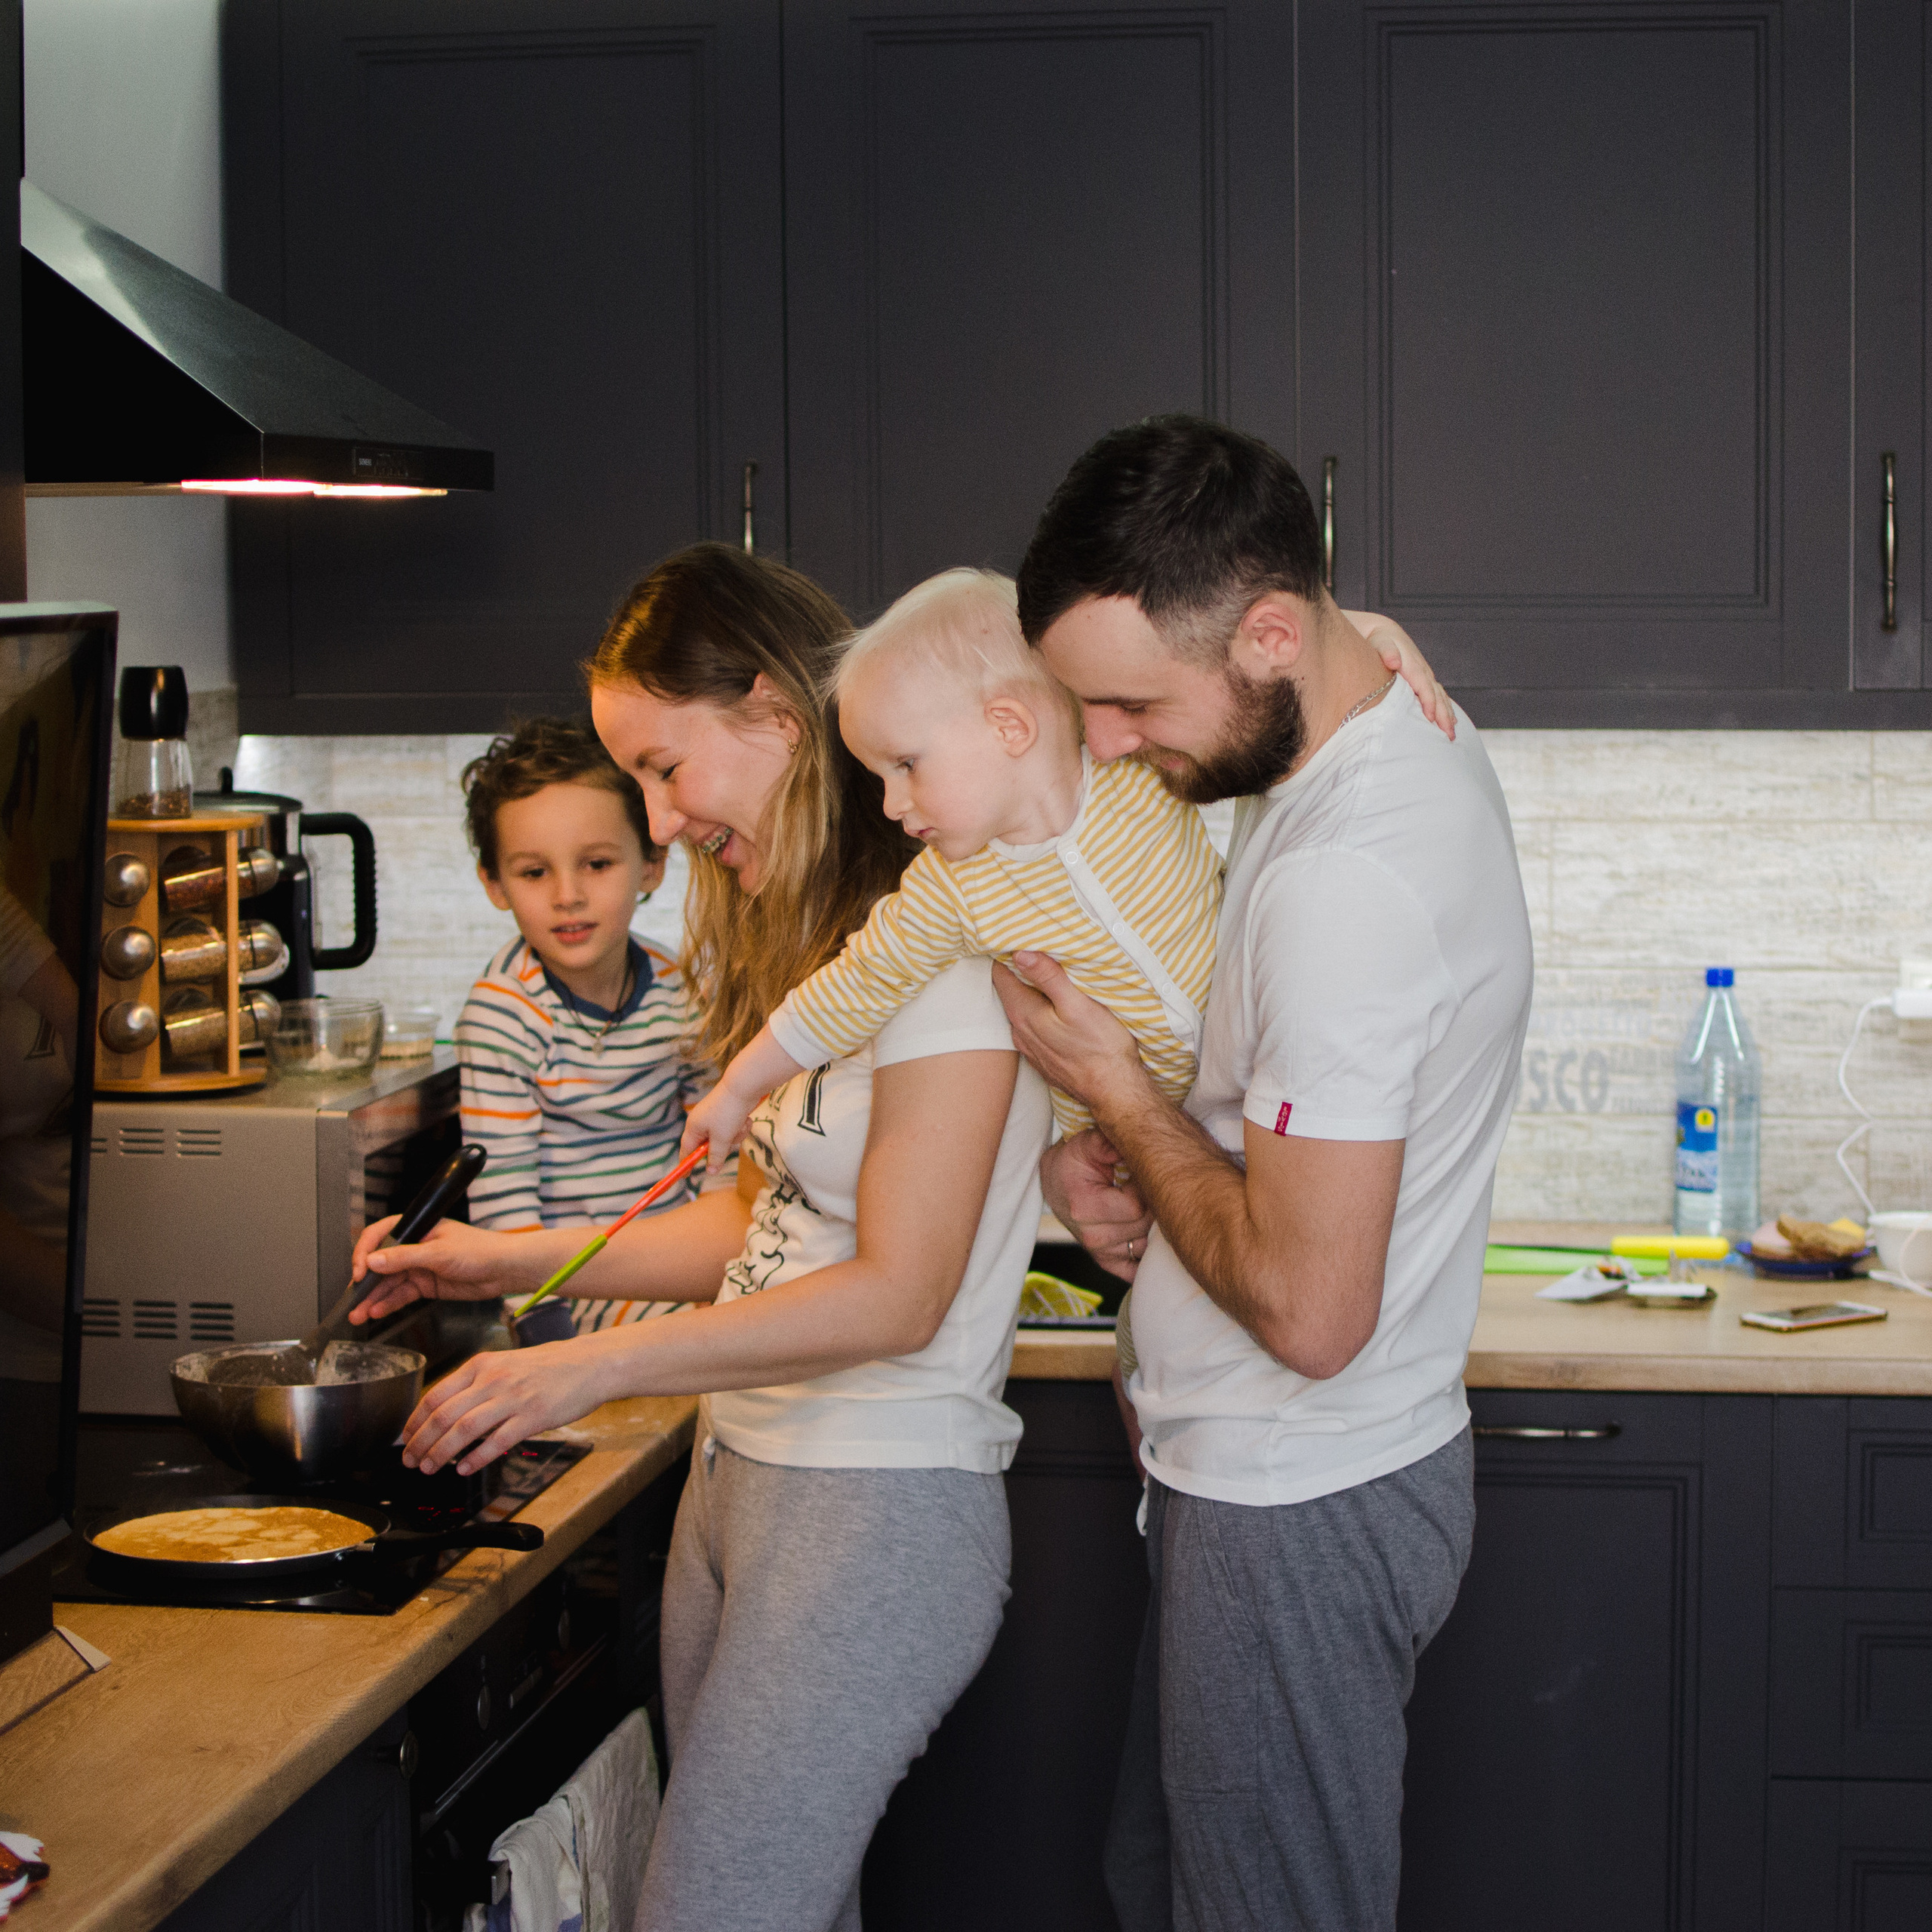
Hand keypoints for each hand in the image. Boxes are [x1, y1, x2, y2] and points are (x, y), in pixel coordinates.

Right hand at [347, 1216, 534, 1324]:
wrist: (504, 1270)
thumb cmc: (480, 1250)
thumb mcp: (439, 1253)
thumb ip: (404, 1258)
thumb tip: (373, 1261)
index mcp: (417, 1228)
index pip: (380, 1235)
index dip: (365, 1253)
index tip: (359, 1272)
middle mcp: (415, 1246)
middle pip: (381, 1264)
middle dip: (365, 1283)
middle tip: (352, 1300)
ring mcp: (420, 1266)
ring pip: (389, 1283)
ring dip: (373, 1298)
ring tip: (358, 1315)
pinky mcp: (426, 1285)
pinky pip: (402, 1294)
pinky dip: (389, 1303)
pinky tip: (376, 1312)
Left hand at [399, 1341, 607, 1474]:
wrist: (589, 1364)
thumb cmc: (549, 1366)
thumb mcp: (506, 1363)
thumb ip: (477, 1384)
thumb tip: (447, 1412)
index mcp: (482, 1365)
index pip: (435, 1395)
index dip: (414, 1421)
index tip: (405, 1438)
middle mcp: (493, 1379)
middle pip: (443, 1415)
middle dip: (420, 1442)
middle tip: (410, 1460)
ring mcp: (513, 1398)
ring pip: (464, 1429)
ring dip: (441, 1453)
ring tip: (430, 1468)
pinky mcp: (532, 1416)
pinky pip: (497, 1441)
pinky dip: (476, 1458)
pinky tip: (465, 1469)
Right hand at [680, 1080, 751, 1174]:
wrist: (744, 1086)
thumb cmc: (728, 1113)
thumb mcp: (722, 1139)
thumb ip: (716, 1157)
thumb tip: (710, 1172)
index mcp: (693, 1128)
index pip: (686, 1151)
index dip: (686, 1164)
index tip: (686, 1177)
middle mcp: (701, 1123)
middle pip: (709, 1147)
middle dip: (724, 1146)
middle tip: (730, 1139)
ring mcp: (715, 1118)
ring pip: (725, 1140)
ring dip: (735, 1136)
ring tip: (741, 1126)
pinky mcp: (727, 1114)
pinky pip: (733, 1130)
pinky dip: (740, 1128)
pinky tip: (745, 1119)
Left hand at [992, 953, 1149, 1120]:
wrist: (1114, 1091)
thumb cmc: (1101, 1047)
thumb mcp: (1078, 1004)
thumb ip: (1049, 977)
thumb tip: (1020, 953)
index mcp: (1024, 1014)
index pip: (1001, 974)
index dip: (1006, 953)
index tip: (1017, 937)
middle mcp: (1019, 1032)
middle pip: (1009, 992)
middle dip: (1018, 971)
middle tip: (1033, 949)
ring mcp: (1029, 1048)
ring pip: (1020, 1011)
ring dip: (1029, 994)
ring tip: (1045, 977)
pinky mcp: (1042, 1059)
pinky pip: (1031, 1028)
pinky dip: (1037, 1014)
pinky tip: (1054, 1010)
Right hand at [1042, 1130, 1151, 1282]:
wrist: (1056, 1182)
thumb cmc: (1073, 1162)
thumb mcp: (1085, 1144)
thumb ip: (1104, 1142)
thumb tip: (1128, 1144)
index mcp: (1085, 1208)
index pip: (1137, 1208)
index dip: (1145, 1188)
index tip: (1138, 1175)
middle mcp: (1093, 1237)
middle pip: (1145, 1226)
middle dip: (1151, 1204)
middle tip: (1142, 1187)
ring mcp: (1100, 1252)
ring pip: (1147, 1244)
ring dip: (1151, 1225)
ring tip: (1140, 1204)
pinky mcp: (1107, 1262)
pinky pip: (1136, 1269)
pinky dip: (1146, 1258)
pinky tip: (1148, 1239)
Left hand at [1344, 609, 1455, 739]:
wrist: (1383, 632)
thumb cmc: (1378, 640)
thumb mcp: (1380, 642)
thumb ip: (1387, 651)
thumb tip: (1394, 661)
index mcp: (1412, 664)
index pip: (1423, 685)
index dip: (1428, 702)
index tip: (1430, 719)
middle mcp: (1422, 670)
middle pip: (1436, 694)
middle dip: (1443, 714)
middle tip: (1448, 735)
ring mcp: (1425, 675)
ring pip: (1440, 696)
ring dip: (1447, 714)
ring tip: (1451, 733)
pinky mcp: (1424, 679)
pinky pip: (1438, 695)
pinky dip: (1445, 708)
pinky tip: (1450, 720)